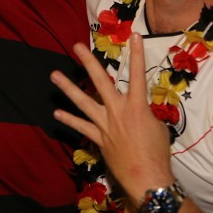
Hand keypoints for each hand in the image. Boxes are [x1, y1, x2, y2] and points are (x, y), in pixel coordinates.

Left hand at [51, 35, 173, 202]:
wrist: (147, 176)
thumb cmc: (157, 152)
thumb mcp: (157, 126)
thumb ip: (145, 112)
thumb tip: (138, 110)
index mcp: (137, 106)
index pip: (138, 74)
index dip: (137, 54)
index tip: (135, 36)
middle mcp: (118, 111)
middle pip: (101, 81)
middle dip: (89, 62)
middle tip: (77, 47)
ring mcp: (105, 124)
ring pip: (83, 102)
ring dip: (68, 88)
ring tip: (54, 75)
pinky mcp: (98, 138)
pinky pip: (81, 127)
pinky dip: (69, 119)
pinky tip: (56, 112)